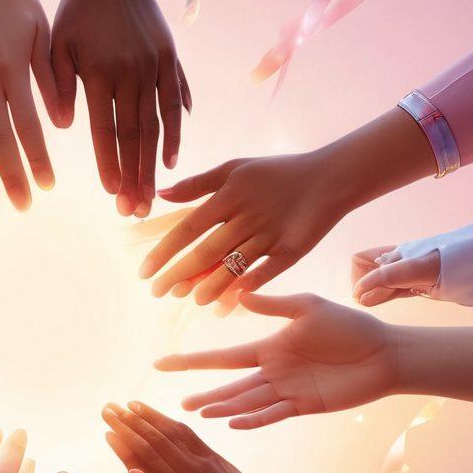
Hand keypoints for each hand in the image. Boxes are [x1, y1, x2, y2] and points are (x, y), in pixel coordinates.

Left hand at [52, 0, 189, 217]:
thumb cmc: (75, 11)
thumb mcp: (56, 43)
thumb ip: (58, 84)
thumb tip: (62, 126)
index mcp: (100, 71)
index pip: (106, 129)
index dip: (109, 164)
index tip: (111, 194)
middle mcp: (132, 72)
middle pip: (135, 136)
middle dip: (136, 177)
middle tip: (136, 212)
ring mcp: (155, 67)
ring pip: (157, 125)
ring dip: (154, 165)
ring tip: (153, 197)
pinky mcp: (170, 60)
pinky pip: (175, 101)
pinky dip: (176, 132)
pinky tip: (172, 161)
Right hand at [101, 402, 298, 472]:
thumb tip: (132, 470)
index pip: (145, 458)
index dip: (124, 441)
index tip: (106, 430)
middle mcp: (191, 471)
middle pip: (155, 439)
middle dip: (128, 421)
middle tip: (107, 409)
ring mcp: (205, 461)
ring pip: (171, 431)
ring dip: (148, 415)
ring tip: (127, 405)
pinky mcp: (216, 456)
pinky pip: (189, 434)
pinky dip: (170, 421)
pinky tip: (158, 416)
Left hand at [140, 106, 438, 307]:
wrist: (328, 178)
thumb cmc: (275, 173)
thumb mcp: (234, 169)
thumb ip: (197, 184)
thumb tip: (161, 195)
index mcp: (228, 197)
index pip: (188, 229)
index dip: (164, 252)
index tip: (144, 273)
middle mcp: (246, 217)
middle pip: (205, 251)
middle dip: (178, 274)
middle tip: (157, 293)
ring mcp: (269, 235)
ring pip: (233, 266)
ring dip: (210, 285)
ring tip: (192, 300)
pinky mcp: (292, 250)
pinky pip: (265, 273)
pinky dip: (247, 288)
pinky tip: (229, 302)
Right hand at [155, 292, 399, 427]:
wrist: (385, 353)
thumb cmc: (350, 327)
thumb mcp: (309, 308)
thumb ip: (275, 305)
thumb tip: (240, 295)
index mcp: (269, 348)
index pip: (223, 358)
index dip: (193, 361)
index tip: (162, 363)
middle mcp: (272, 372)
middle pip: (230, 386)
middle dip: (205, 394)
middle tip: (177, 404)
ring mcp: (287, 391)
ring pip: (246, 402)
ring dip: (224, 407)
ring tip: (198, 412)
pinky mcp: (305, 406)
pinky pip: (273, 413)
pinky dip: (253, 419)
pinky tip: (233, 422)